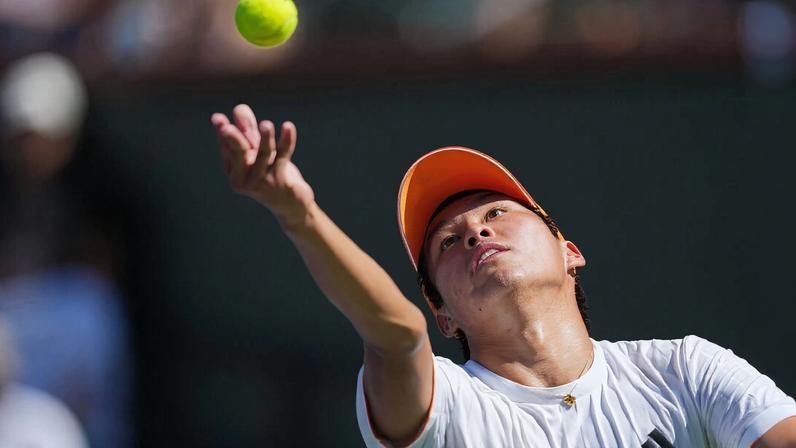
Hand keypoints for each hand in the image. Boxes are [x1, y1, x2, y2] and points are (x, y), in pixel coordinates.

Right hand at [211, 104, 314, 227]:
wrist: (290, 205)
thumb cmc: (270, 175)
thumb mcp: (257, 153)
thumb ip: (248, 131)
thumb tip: (239, 108)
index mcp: (234, 173)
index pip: (227, 149)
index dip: (224, 133)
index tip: (219, 118)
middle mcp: (243, 181)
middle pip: (239, 154)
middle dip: (235, 139)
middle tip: (229, 128)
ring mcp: (262, 184)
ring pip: (264, 155)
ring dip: (265, 138)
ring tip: (266, 124)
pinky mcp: (281, 184)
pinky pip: (283, 157)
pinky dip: (286, 140)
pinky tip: (288, 126)